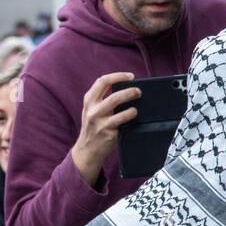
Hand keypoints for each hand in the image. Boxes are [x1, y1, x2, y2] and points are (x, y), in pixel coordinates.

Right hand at [71, 72, 138, 187]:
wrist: (87, 149)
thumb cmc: (94, 125)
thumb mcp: (92, 109)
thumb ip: (102, 98)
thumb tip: (126, 86)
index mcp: (89, 100)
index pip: (102, 81)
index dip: (118, 76)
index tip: (130, 76)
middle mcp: (93, 110)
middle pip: (115, 96)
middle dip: (130, 92)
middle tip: (139, 92)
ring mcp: (101, 123)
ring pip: (121, 112)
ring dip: (133, 108)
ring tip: (136, 108)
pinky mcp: (109, 133)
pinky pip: (124, 123)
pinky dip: (131, 118)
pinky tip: (134, 117)